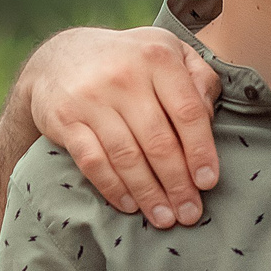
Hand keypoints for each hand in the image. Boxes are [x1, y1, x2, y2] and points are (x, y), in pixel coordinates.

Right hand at [25, 26, 222, 228]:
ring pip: (127, 157)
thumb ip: (199, 78)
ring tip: (164, 218)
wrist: (60, 55)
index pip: (188, 112)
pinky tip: (130, 205)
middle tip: (190, 213)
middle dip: (178, 183)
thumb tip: (209, 118)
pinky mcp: (65, 119)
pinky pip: (93, 161)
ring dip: (149, 193)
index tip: (208, 182)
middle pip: (159, 141)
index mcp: (158, 58)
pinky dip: (113, 187)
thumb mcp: (169, 52)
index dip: (201, 151)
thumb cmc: (130, 60)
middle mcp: (124, 76)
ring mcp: (91, 98)